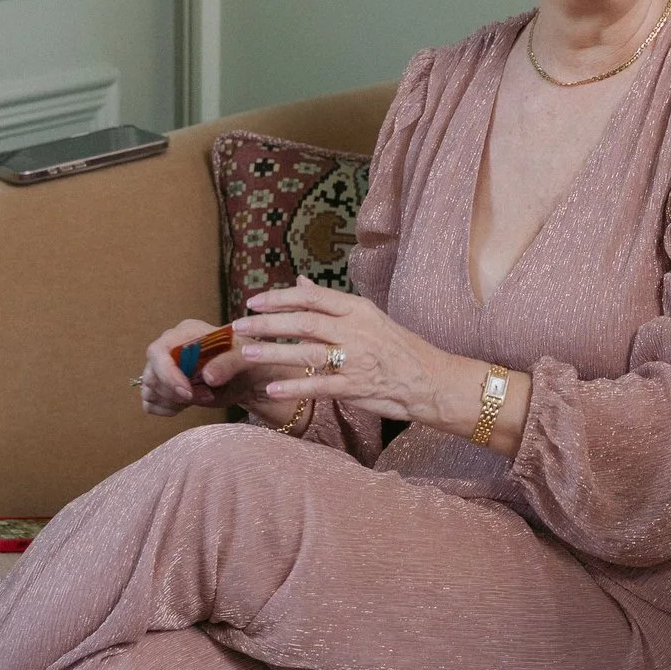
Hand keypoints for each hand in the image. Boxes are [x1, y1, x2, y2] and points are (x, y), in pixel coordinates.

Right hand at [136, 319, 285, 418]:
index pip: (158, 351)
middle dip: (177, 393)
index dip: (168, 374)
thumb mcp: (247, 357)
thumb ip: (229, 363)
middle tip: (207, 395)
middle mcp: (170, 347)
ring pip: (150, 389)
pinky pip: (149, 402)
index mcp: (186, 332)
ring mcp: (164, 367)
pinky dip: (167, 408)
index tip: (187, 392)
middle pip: (152, 374)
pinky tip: (189, 403)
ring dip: (175, 401)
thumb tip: (207, 376)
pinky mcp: (164, 386)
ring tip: (204, 396)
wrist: (248, 378)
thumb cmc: (248, 361)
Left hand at [231, 282, 457, 426]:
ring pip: (306, 353)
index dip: (280, 298)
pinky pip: (319, 386)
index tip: (254, 301)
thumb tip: (301, 281)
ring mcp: (355, 360)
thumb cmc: (398, 347)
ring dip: (273, 353)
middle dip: (267, 324)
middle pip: (303, 323)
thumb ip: (330, 302)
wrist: (430, 379)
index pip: (312, 298)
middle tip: (239, 325)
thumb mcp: (368, 316)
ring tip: (247, 352)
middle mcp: (354, 331)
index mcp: (357, 310)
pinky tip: (272, 388)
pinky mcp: (355, 387)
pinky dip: (295, 387)